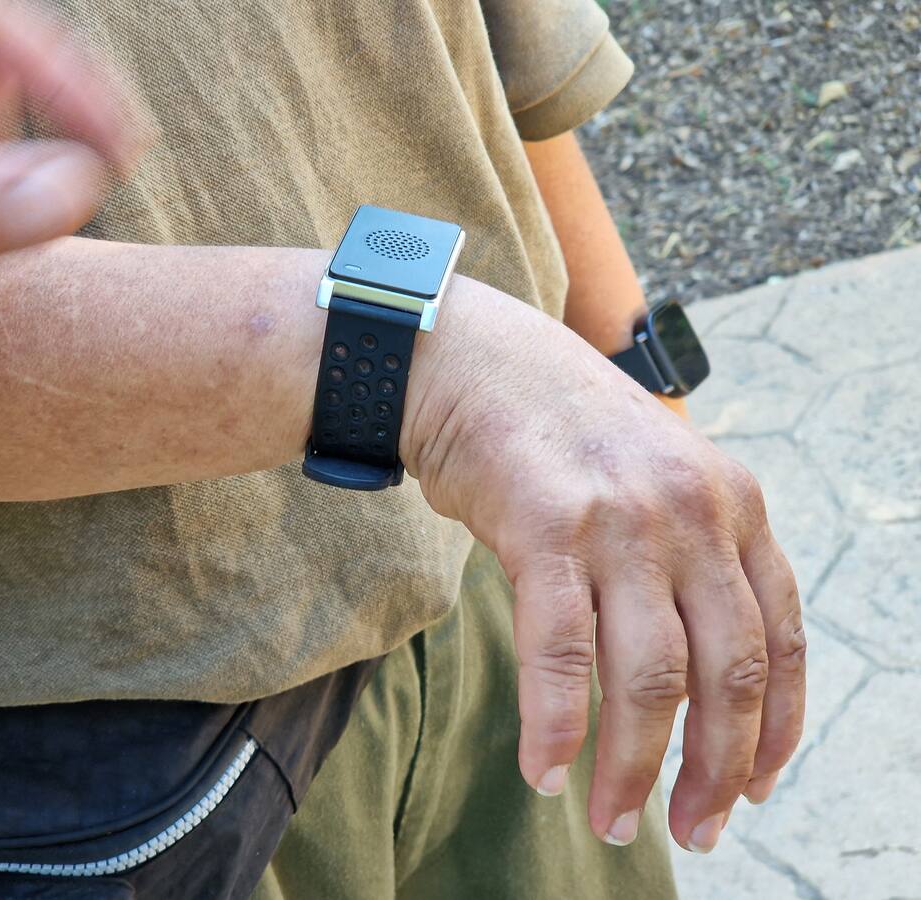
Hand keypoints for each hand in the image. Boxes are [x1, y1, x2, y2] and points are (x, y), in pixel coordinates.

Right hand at [404, 278, 804, 852]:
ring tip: (616, 823)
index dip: (776, 728)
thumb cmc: (555, 433)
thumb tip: (690, 672)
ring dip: (636, 768)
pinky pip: (560, 652)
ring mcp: (623, 518)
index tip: (754, 787)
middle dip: (716, 768)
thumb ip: (688, 556)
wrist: (470, 362)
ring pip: (650, 676)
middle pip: (728, 671)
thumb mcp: (654, 479)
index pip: (781, 638)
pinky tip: (544, 771)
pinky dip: (555, 725)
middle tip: (694, 832)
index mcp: (733, 503)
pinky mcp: (548, 526)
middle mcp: (693, 511)